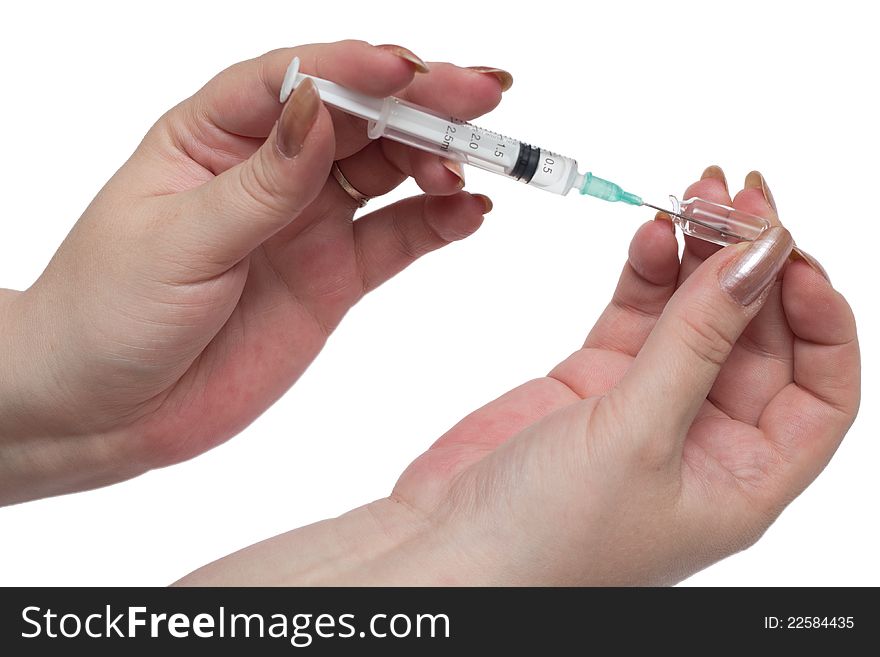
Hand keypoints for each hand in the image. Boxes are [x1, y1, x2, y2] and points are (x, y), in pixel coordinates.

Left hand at [0, 41, 505, 504]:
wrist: (109, 408)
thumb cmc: (109, 311)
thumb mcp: (178, 241)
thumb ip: (259, 183)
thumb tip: (318, 108)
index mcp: (214, 135)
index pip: (294, 80)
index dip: (354, 70)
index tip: (409, 73)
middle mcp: (271, 168)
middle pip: (359, 118)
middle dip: (422, 105)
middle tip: (482, 98)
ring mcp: (308, 221)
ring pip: (389, 172)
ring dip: (439, 160)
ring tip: (480, 164)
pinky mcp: (335, 275)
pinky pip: (397, 238)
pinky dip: (438, 222)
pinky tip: (469, 212)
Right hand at [178, 168, 858, 585]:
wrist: (446, 548)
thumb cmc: (548, 537)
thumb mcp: (639, 436)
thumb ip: (700, 339)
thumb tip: (760, 258)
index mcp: (744, 478)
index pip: (821, 388)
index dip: (820, 318)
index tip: (789, 255)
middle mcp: (704, 439)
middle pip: (757, 335)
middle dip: (751, 264)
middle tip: (738, 198)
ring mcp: (646, 404)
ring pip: (694, 314)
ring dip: (699, 255)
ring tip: (694, 196)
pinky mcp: (593, 380)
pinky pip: (638, 314)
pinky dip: (646, 271)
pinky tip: (651, 233)